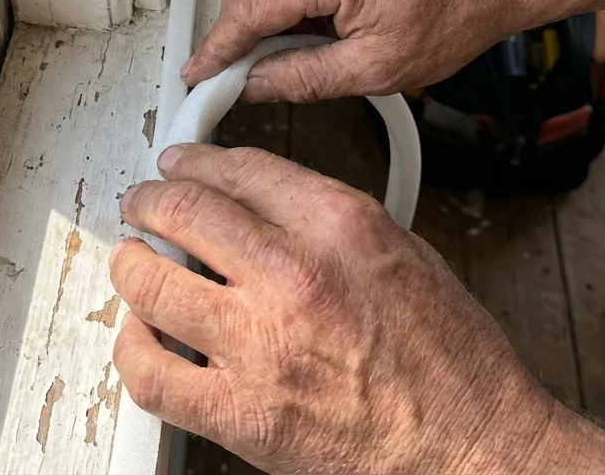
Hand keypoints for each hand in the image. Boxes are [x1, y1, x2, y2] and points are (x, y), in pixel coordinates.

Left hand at [108, 143, 604, 474]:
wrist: (472, 445)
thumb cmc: (452, 362)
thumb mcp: (403, 251)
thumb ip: (326, 222)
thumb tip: (260, 208)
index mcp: (340, 226)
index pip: (240, 169)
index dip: (195, 160)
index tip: (179, 164)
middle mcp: (294, 275)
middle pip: (183, 211)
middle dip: (149, 201)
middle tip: (141, 206)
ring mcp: (260, 345)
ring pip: (150, 283)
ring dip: (132, 267)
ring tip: (135, 266)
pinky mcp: (240, 412)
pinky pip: (151, 372)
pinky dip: (133, 349)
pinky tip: (143, 340)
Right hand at [181, 0, 539, 102]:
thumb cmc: (457, 12)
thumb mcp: (378, 67)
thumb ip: (304, 77)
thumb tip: (253, 86)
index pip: (248, 10)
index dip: (216, 49)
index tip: (196, 75)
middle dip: (233, 29)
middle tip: (239, 73)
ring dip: (258, 11)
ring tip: (286, 53)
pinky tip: (307, 27)